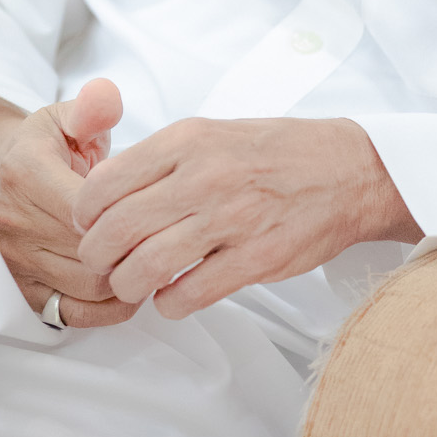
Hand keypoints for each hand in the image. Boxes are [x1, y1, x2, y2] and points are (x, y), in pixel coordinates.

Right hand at [0, 77, 137, 326]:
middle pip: (92, 253)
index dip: (128, 214)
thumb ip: (93, 107)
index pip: (87, 209)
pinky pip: (70, 314)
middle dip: (135, 249)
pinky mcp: (20, 290)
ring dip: (127, 279)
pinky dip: (106, 309)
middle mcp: (14, 221)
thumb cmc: (45, 146)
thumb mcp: (67, 116)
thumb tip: (107, 98)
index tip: (151, 206)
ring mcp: (14, 260)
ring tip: (150, 260)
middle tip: (166, 239)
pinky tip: (127, 289)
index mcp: (27, 174)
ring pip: (86, 287)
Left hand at [73, 116, 417, 318]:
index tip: (88, 225)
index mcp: (190, 140)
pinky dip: (168, 303)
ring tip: (133, 284)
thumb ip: (164, 158)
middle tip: (102, 263)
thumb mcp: (215, 132)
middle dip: (97, 256)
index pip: (105, 183)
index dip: (85, 214)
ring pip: (145, 268)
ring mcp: (231, 221)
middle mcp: (205, 177)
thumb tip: (108, 191)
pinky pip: (188, 295)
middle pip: (116, 230)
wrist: (352, 171)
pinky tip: (173, 295)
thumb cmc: (280, 153)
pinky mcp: (255, 260)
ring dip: (128, 284)